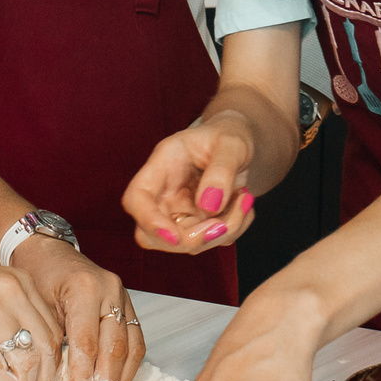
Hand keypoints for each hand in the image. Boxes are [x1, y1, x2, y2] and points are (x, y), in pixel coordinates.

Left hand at [11, 235, 144, 380]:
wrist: (48, 251)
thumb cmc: (37, 277)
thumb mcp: (37, 305)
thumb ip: (50, 340)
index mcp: (84, 288)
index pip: (87, 341)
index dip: (83, 374)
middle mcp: (110, 290)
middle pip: (113, 346)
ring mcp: (124, 296)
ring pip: (131, 346)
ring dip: (121, 378)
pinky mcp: (129, 305)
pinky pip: (136, 340)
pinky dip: (129, 366)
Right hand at [121, 113, 259, 254]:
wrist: (237, 147)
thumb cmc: (228, 137)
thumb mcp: (232, 144)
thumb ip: (221, 171)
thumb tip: (209, 206)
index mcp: (161, 166)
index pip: (136, 199)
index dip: (148, 221)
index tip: (174, 236)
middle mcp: (163, 195)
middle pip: (151, 235)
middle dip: (189, 240)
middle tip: (223, 224)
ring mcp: (179, 214)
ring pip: (185, 243)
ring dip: (221, 232)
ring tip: (244, 198)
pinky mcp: (197, 226)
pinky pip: (212, 241)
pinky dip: (234, 228)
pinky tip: (243, 202)